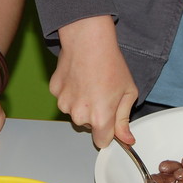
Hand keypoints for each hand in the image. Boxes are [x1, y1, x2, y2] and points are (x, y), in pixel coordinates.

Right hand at [51, 16, 137, 148]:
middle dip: (95, 115)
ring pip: (74, 112)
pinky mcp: (54, 91)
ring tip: (90, 83)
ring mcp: (64, 103)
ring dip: (81, 103)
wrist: (88, 40)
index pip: (102, 141)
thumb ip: (124, 120)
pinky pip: (64, 98)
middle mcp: (79, 115)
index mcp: (100, 118)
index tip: (111, 122)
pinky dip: (70, 91)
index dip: (108, 132)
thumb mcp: (128, 93)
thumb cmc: (110, 63)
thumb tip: (126, 139)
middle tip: (103, 93)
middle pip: (88, 125)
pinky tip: (78, 77)